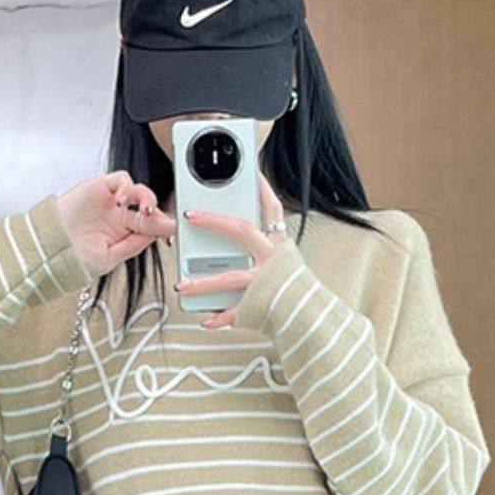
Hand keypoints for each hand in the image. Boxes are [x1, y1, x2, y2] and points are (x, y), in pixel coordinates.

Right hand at [57, 171, 175, 275]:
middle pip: (148, 208)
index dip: (163, 227)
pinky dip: (127, 187)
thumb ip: (132, 245)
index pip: (149, 227)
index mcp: (123, 235)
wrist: (49, 247)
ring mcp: (111, 201)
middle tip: (160, 221)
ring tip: (143, 212)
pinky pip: (122, 179)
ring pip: (139, 191)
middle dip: (157, 214)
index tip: (173, 230)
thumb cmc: (72, 257)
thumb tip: (157, 235)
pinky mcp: (101, 186)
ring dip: (147, 199)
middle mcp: (119, 216)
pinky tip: (121, 202)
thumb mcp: (108, 258)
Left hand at [177, 172, 288, 329]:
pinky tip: (205, 319)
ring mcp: (263, 283)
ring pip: (230, 278)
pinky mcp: (258, 307)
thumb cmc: (298, 292)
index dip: (261, 189)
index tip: (250, 174)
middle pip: (242, 231)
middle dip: (214, 221)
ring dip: (203, 283)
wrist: (312, 321)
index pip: (272, 209)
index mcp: (280, 247)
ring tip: (182, 285)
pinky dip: (219, 317)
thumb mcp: (287, 263)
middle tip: (191, 215)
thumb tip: (244, 240)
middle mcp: (272, 260)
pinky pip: (234, 312)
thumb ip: (267, 250)